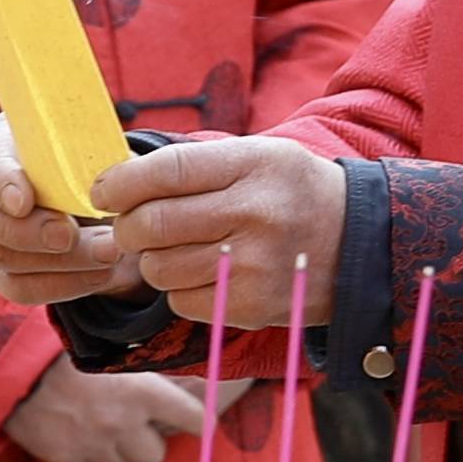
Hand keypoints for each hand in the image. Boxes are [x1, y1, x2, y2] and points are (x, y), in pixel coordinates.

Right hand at [2, 362, 217, 461]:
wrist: (9, 365)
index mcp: (142, 391)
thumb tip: (184, 380)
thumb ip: (144, 372)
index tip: (199, 422)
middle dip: (145, 444)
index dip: (199, 422)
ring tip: (97, 426)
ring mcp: (94, 444)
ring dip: (115, 452)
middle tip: (132, 427)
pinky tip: (73, 432)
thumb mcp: (111, 351)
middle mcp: (122, 422)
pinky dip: (85, 456)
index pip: (194, 419)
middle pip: (155, 456)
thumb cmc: (64, 350)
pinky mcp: (67, 459)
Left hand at [51, 129, 347, 327]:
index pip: (165, 172)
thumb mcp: (257, 156)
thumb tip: (116, 178)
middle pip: (151, 224)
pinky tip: (204, 274)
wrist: (359, 243)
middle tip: (132, 226)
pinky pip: (180, 300)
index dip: (120, 183)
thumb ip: (194, 164)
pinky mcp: (251, 305)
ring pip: (158, 268)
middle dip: (127, 227)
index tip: (103, 191)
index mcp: (253, 165)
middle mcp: (254, 213)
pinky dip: (180, 289)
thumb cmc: (291, 193)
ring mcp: (253, 264)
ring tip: (175, 250)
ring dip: (152, 261)